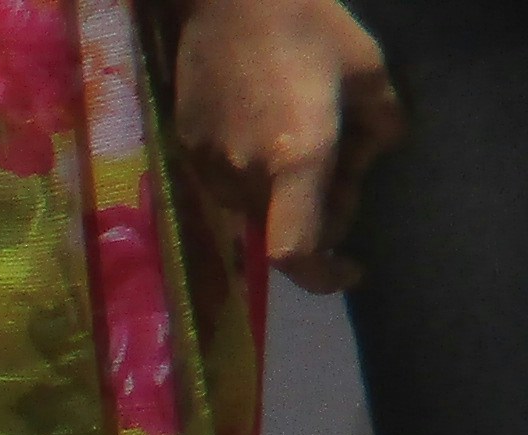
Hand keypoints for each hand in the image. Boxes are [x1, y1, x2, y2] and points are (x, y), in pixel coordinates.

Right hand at [176, 0, 399, 287]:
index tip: (350, 269)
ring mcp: (210, 167)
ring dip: (284, 194)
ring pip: (254, 208)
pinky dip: (254, 173)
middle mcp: (246, 177)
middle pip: (282, 228)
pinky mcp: (188, 151)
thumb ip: (379, 126)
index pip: (297, 251)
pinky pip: (228, 183)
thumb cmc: (307, 24)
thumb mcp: (368, 69)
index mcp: (296, 159)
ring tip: (302, 141)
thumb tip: (367, 159)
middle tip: (344, 170)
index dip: (324, 276)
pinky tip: (265, 127)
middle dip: (318, 215)